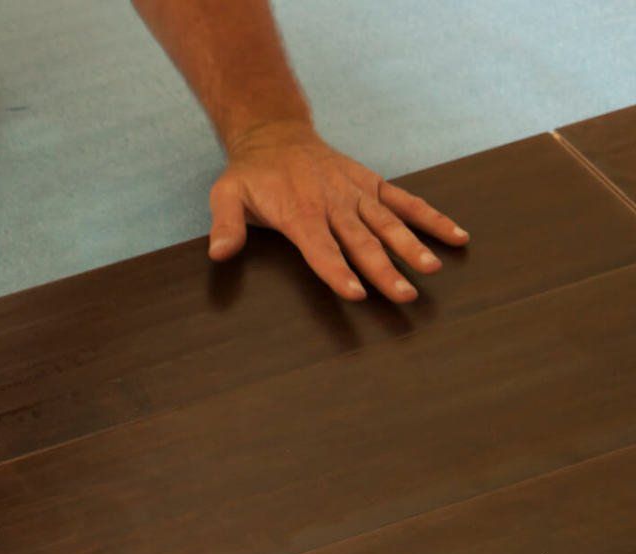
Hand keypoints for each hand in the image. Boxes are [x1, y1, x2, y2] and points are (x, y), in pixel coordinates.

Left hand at [207, 121, 469, 302]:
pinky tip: (456, 237)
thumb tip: (218, 253)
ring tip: (431, 269)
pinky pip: (406, 203)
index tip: (356, 293)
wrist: (276, 136)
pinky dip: (431, 218)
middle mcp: (334, 204)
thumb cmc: (251, 175)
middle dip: (384, 270)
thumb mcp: (225, 196)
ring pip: (388, 224)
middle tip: (404, 295)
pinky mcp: (373, 186)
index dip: (337, 271)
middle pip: (362, 242)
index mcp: (300, 213)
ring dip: (411, 247)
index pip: (321, 249)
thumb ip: (225, 225)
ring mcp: (357, 194)